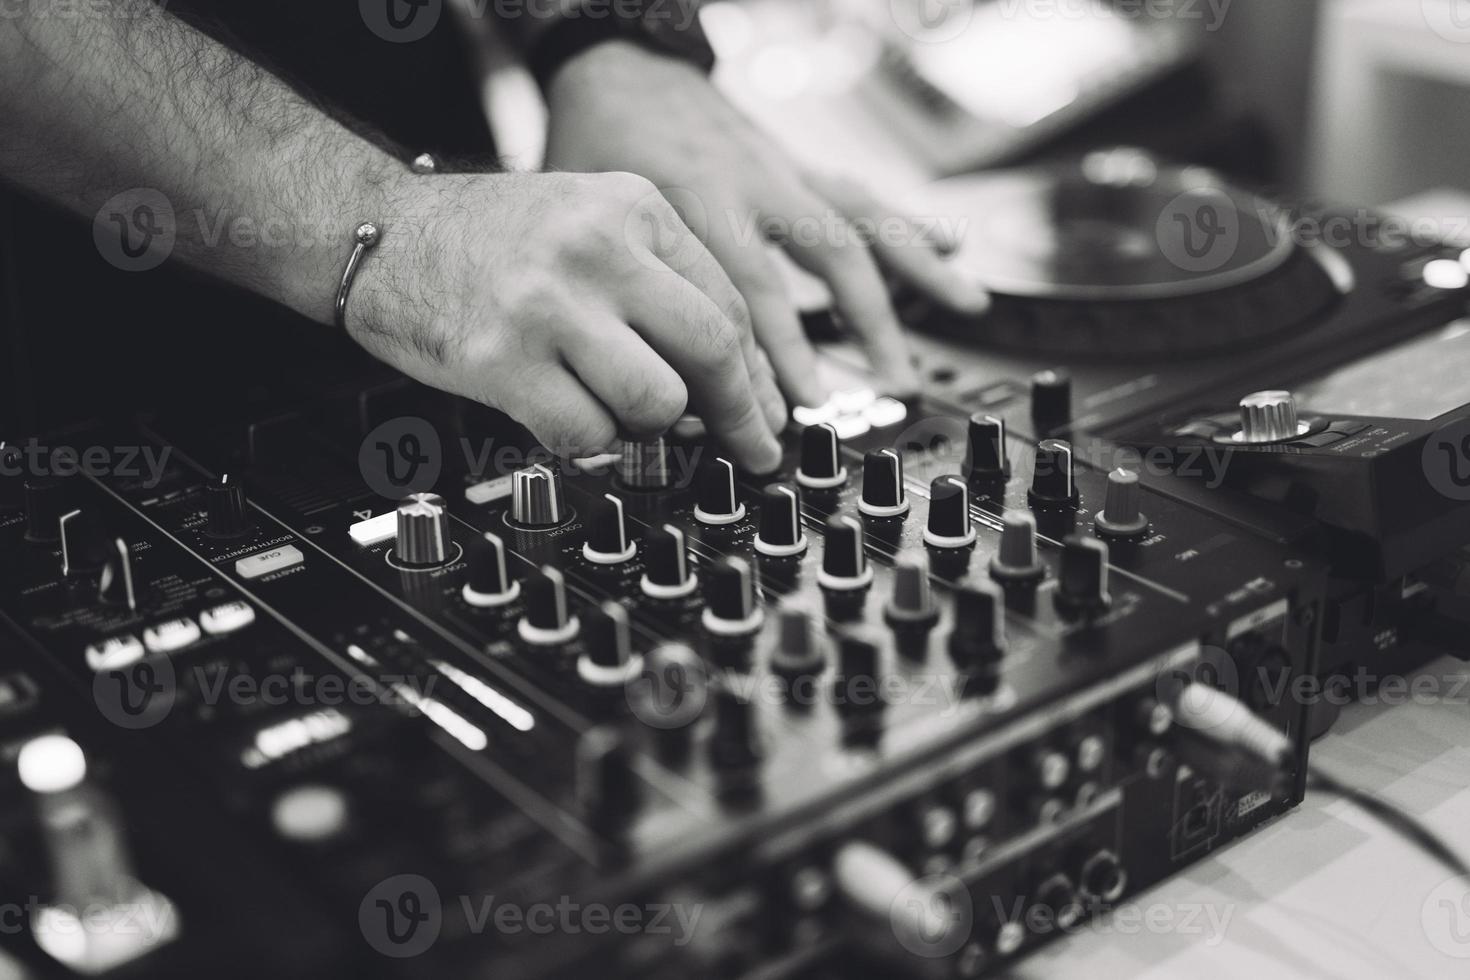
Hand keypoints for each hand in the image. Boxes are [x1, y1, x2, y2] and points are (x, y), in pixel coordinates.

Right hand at [349, 171, 787, 472]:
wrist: (377, 231)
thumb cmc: (487, 239)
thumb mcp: (588, 222)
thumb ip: (658, 283)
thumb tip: (730, 378)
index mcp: (632, 207)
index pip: (729, 303)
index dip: (757, 374)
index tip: (768, 414)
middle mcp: (597, 248)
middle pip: (711, 350)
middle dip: (741, 416)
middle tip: (751, 451)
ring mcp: (548, 305)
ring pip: (657, 402)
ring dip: (649, 428)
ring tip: (616, 410)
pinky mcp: (501, 360)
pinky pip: (585, 433)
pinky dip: (585, 441)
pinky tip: (562, 413)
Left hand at [544, 41, 989, 405]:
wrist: (616, 62)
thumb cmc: (593, 142)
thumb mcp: (590, 219)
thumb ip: (621, 289)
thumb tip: (646, 374)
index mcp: (692, 203)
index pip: (742, 296)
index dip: (771, 360)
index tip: (794, 409)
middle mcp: (748, 186)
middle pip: (819, 263)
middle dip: (857, 332)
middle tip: (884, 388)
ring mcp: (780, 174)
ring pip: (858, 228)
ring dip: (911, 279)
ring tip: (953, 319)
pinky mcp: (795, 166)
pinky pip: (863, 196)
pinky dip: (910, 224)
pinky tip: (953, 246)